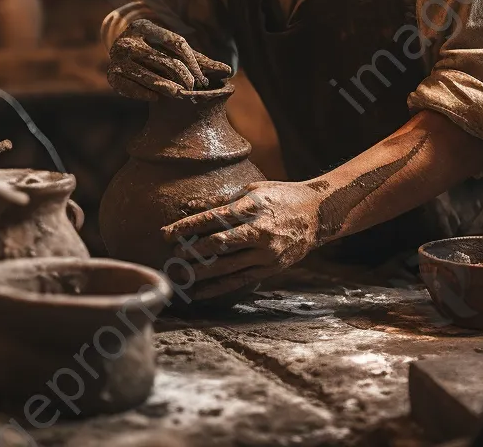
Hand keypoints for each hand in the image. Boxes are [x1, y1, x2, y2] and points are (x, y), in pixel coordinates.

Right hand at [107, 18, 230, 100]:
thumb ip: (199, 59)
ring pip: (149, 76)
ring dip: (168, 87)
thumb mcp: (171, 47)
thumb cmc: (154, 48)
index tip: (204, 78)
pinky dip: (146, 93)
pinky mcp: (112, 75)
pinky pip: (133, 88)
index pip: (176, 43)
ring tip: (181, 94)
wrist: (119, 50)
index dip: (193, 61)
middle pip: (165, 60)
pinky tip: (157, 97)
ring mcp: (118, 58)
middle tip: (194, 87)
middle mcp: (129, 40)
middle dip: (183, 76)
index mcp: (144, 26)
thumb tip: (229, 72)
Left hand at [161, 181, 322, 299]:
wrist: (316, 214)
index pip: (213, 218)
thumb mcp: (253, 189)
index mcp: (252, 207)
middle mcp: (258, 231)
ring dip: (199, 272)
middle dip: (191, 250)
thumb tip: (191, 207)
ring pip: (226, 266)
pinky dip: (217, 287)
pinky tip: (199, 292)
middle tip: (171, 253)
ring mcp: (265, 253)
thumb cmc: (280, 196)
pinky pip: (239, 280)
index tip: (167, 232)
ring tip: (179, 274)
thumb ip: (222, 200)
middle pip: (217, 244)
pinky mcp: (270, 268)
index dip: (187, 226)